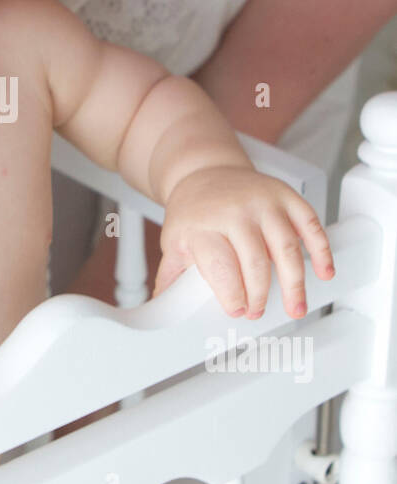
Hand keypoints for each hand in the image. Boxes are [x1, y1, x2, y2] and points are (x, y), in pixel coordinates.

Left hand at [153, 166, 334, 319]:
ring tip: (295, 307)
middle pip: (254, 260)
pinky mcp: (285, 196)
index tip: (237, 311)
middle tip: (258, 311)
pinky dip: (321, 249)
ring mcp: (262, 202)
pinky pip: (309, 223)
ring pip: (285, 246)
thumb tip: (159, 311)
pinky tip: (324, 272)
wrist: (205, 172)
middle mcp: (234, 211)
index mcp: (202, 225)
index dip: (231, 293)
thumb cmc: (193, 213)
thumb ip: (170, 278)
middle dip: (259, 293)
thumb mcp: (173, 241)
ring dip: (294, 281)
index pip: (219, 265)